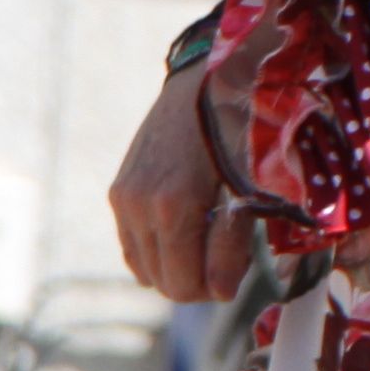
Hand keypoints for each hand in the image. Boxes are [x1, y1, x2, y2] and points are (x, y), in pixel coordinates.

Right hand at [109, 61, 258, 305]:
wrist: (206, 77)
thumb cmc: (242, 126)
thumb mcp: (250, 183)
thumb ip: (232, 242)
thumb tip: (221, 293)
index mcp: (173, 205)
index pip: (183, 284)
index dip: (215, 288)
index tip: (237, 273)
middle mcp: (138, 205)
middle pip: (163, 282)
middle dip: (198, 280)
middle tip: (228, 258)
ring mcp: (123, 199)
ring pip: (145, 269)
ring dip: (177, 267)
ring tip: (210, 239)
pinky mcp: (119, 191)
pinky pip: (133, 246)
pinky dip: (159, 251)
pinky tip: (186, 231)